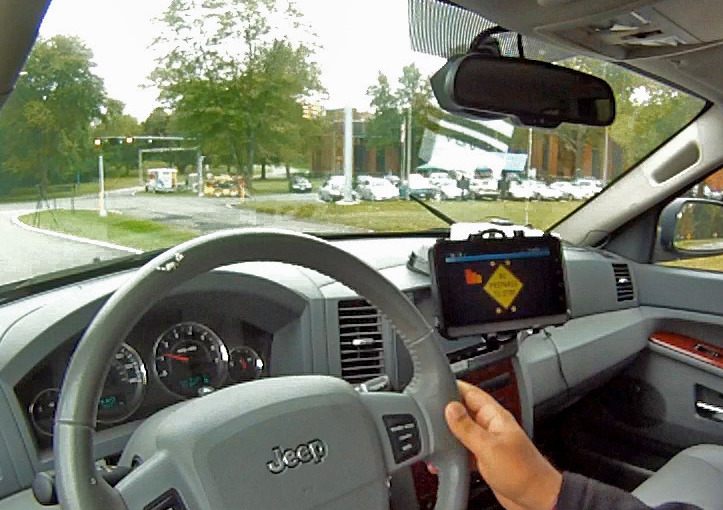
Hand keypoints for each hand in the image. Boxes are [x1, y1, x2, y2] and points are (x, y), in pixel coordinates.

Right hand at [440, 381, 561, 509]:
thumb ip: (467, 427)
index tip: (434, 388)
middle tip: (427, 417)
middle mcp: (490, 426)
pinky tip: (443, 460)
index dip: (453, 388)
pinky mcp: (484, 459)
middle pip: (463, 411)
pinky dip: (452, 454)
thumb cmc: (523, 472)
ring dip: (448, 436)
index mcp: (495, 416)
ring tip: (433, 440)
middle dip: (446, 413)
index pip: (471, 392)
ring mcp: (487, 442)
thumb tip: (450, 408)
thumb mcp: (489, 447)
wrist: (536, 499)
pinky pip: (464, 450)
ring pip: (461, 432)